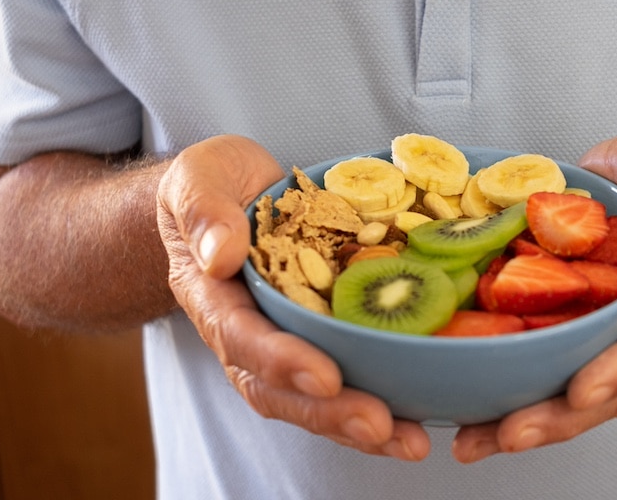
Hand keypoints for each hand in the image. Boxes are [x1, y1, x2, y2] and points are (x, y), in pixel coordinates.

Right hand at [155, 135, 430, 460]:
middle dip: (330, 412)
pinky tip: (418, 418)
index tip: (325, 375)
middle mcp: (247, 332)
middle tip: (378, 424)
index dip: (283, 361)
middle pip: (281, 388)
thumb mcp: (198, 176)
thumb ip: (203, 210)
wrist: (232, 191)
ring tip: (408, 440)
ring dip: (358, 424)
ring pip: (314, 398)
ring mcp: (284, 340)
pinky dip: (379, 400)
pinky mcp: (320, 335)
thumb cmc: (214, 182)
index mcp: (214, 298)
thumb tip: (219, 254)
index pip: (243, 338)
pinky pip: (345, 376)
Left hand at [451, 132, 616, 462]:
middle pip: (608, 390)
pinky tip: (464, 420)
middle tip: (511, 433)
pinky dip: (504, 401)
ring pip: (570, 398)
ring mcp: (596, 339)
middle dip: (561, 418)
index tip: (582, 393)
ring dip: (526, 425)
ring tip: (475, 444)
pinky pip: (539, 376)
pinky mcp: (560, 337)